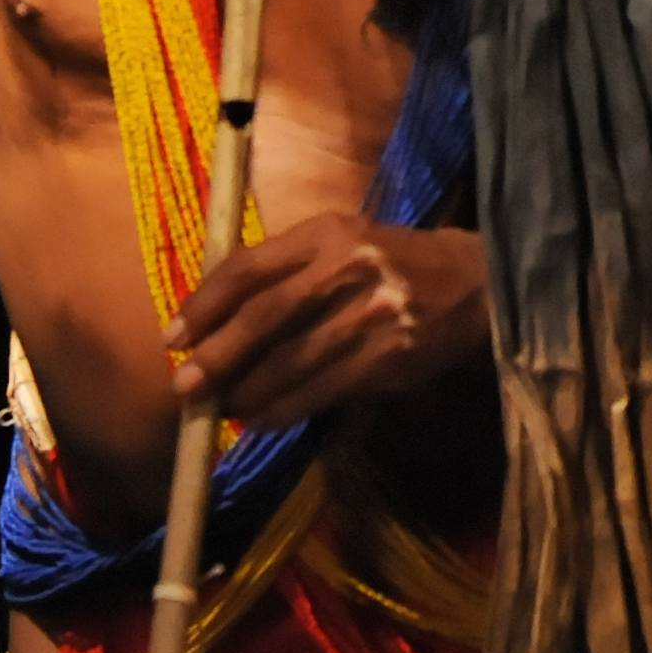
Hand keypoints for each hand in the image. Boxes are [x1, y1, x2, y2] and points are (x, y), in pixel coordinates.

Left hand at [166, 214, 489, 427]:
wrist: (477, 284)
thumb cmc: (395, 263)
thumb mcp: (343, 246)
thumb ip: (288, 273)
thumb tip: (218, 325)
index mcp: (328, 232)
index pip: (249, 268)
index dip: (204, 305)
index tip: (174, 337)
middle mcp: (348, 268)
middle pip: (264, 318)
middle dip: (217, 357)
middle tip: (184, 386)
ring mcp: (370, 315)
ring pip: (289, 362)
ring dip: (246, 393)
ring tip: (222, 409)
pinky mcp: (388, 357)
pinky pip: (321, 391)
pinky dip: (283, 410)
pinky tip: (263, 419)